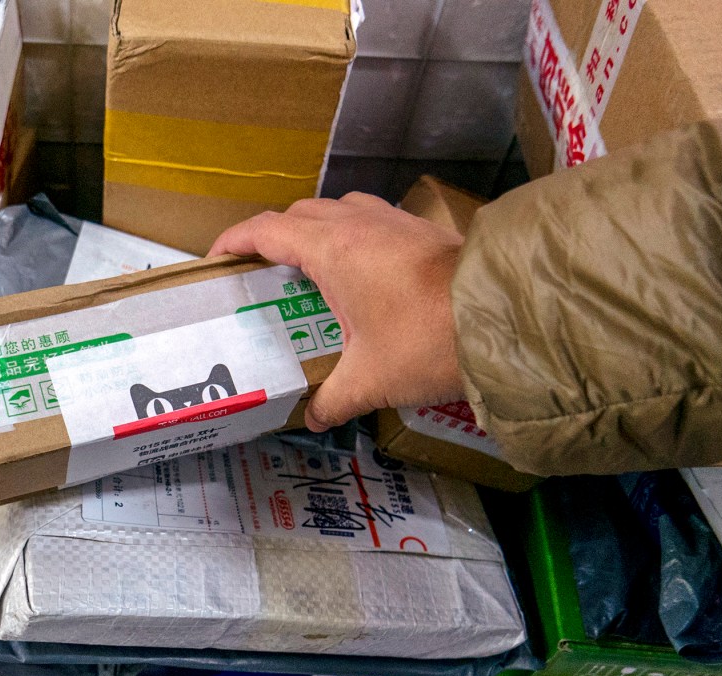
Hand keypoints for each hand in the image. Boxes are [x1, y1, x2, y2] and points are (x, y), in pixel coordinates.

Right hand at [210, 194, 464, 431]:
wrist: (504, 316)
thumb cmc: (428, 341)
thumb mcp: (371, 380)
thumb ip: (332, 400)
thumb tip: (311, 419)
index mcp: (332, 249)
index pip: (266, 231)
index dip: (235, 241)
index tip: (216, 259)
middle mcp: (358, 223)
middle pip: (299, 215)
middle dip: (272, 238)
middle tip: (261, 273)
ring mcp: (393, 220)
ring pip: (338, 210)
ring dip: (315, 231)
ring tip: (308, 269)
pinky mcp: (421, 230)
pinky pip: (370, 220)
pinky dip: (351, 237)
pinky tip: (361, 274)